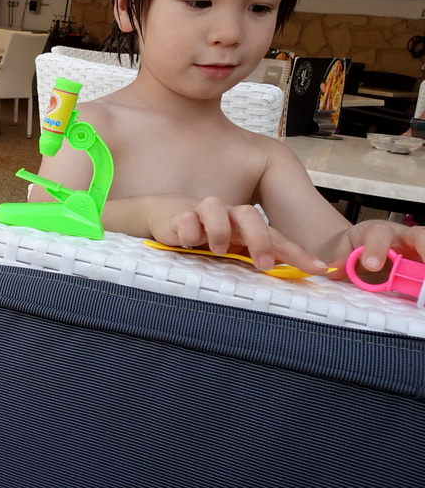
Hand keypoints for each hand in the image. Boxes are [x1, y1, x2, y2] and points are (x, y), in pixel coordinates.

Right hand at [149, 195, 329, 274]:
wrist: (168, 214)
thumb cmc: (205, 235)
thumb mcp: (232, 250)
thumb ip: (253, 261)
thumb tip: (285, 280)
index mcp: (245, 227)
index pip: (276, 237)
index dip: (297, 253)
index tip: (320, 269)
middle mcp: (227, 217)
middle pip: (249, 215)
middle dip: (259, 239)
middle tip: (262, 263)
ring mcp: (202, 214)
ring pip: (214, 207)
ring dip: (219, 229)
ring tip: (218, 250)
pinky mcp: (179, 217)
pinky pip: (186, 219)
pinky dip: (189, 231)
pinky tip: (187, 243)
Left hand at [327, 219, 424, 279]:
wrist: (362, 244)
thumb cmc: (356, 244)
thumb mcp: (344, 248)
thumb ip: (341, 259)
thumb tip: (335, 270)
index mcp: (378, 231)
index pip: (380, 234)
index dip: (376, 249)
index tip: (371, 266)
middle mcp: (404, 237)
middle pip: (420, 236)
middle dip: (424, 250)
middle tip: (421, 276)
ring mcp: (416, 249)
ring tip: (424, 287)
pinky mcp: (421, 261)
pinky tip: (422, 292)